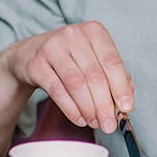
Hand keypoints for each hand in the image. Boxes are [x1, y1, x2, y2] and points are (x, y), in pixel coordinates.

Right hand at [3, 21, 132, 134]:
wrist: (30, 54)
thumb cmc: (69, 57)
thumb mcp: (93, 59)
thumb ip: (112, 77)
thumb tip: (124, 102)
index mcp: (94, 31)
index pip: (112, 61)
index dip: (121, 87)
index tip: (127, 108)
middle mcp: (73, 35)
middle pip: (94, 75)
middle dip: (104, 105)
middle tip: (110, 124)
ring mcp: (52, 48)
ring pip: (76, 84)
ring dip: (88, 108)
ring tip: (95, 122)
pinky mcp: (36, 64)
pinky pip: (57, 91)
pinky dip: (71, 109)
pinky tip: (80, 119)